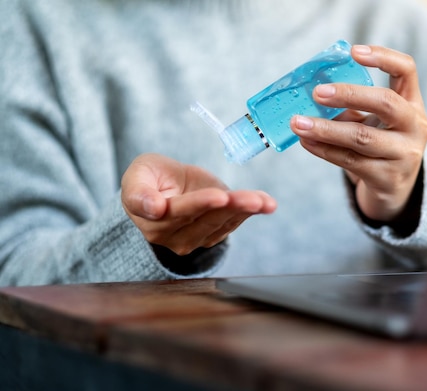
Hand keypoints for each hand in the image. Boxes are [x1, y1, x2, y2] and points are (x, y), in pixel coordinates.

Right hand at [121, 153, 275, 254]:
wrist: (163, 186)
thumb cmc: (149, 178)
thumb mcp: (136, 175)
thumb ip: (138, 192)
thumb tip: (153, 208)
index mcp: (153, 221)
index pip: (179, 212)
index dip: (200, 204)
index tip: (219, 196)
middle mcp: (175, 236)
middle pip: (207, 219)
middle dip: (232, 207)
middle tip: (252, 199)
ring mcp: (196, 238)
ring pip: (224, 222)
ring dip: (246, 210)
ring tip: (264, 202)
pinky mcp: (215, 233)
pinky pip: (235, 221)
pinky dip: (252, 211)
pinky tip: (267, 203)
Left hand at [290, 44, 426, 222]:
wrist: (393, 191)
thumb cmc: (379, 147)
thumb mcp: (373, 122)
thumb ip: (351, 106)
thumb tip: (313, 93)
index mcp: (413, 104)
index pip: (407, 70)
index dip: (383, 57)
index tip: (354, 51)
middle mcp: (415, 127)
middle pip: (386, 103)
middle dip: (349, 94)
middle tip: (317, 92)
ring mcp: (404, 155)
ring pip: (362, 137)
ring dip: (325, 129)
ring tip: (298, 122)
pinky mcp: (387, 179)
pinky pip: (350, 161)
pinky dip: (324, 150)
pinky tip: (306, 141)